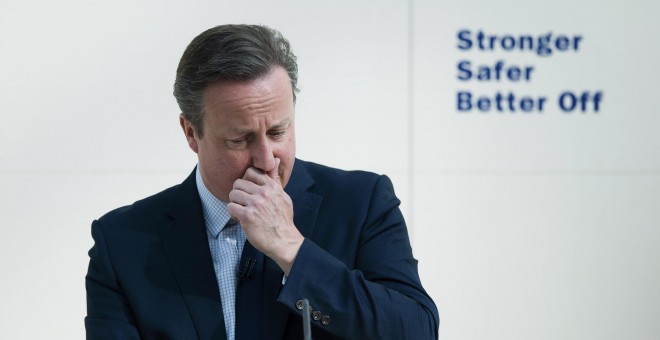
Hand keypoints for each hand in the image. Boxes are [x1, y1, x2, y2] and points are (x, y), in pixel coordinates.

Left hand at [227, 158, 303, 274]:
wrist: (284, 241)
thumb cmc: (283, 219)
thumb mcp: (283, 196)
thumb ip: (275, 179)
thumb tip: (276, 160)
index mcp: (271, 186)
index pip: (251, 172)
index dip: (246, 181)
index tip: (248, 191)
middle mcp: (263, 193)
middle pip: (238, 183)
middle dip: (238, 193)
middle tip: (243, 203)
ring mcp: (255, 204)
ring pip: (233, 194)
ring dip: (235, 203)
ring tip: (242, 211)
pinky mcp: (247, 216)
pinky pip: (230, 207)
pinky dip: (233, 213)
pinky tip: (240, 218)